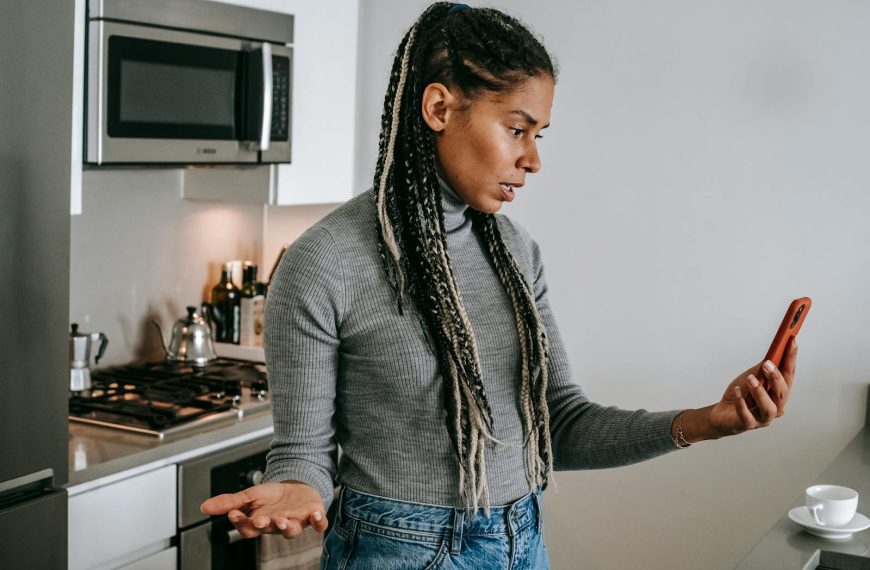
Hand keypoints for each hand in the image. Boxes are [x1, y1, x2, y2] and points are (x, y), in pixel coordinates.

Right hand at [200, 481, 327, 538]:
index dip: (240, 522)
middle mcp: (277, 525)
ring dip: (287, 526)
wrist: (297, 487)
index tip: (234, 513)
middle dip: (264, 524)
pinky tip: (316, 514)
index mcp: (260, 522)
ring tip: (282, 520)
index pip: (247, 527)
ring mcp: (296, 521)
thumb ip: (229, 502)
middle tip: (259, 519)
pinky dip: (318, 520)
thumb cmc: (272, 496)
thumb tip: (204, 507)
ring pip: (291, 530)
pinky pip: (318, 523)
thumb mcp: (249, 495)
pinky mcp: (313, 516)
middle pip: (269, 529)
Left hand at [708, 336, 797, 436]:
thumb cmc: (741, 395)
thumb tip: (773, 354)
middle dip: (776, 377)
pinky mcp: (747, 424)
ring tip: (750, 379)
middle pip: (782, 393)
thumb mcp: (752, 377)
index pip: (789, 375)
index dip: (791, 358)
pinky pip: (746, 415)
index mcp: (779, 393)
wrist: (723, 414)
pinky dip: (742, 403)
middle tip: (767, 364)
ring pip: (769, 408)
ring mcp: (762, 418)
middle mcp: (776, 407)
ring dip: (760, 392)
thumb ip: (762, 369)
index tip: (791, 341)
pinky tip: (737, 391)